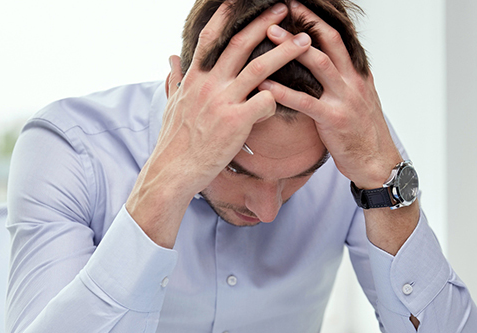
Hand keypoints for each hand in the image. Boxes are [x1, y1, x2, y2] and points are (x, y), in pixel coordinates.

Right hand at [126, 2, 311, 247]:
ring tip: (306, 43)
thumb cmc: (174, 142)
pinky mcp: (236, 122)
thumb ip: (175, 78)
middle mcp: (209, 84)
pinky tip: (276, 106)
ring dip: (286, 52)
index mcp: (195, 77)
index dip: (228, 15)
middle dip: (266, 24)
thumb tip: (171, 58)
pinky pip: (266, 101)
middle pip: (241, 44)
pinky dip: (276, 100)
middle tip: (286, 9)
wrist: (173, 171)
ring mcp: (223, 101)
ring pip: (260, 68)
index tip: (242, 0)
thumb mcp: (171, 104)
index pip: (212, 36)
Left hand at [259, 0, 402, 188]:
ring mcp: (345, 98)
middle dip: (306, 21)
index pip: (338, 36)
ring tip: (271, 32)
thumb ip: (344, 79)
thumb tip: (328, 62)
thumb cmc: (362, 132)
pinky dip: (284, 91)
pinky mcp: (334, 119)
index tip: (298, 5)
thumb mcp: (358, 98)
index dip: (318, 19)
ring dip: (293, 47)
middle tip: (283, 6)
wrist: (376, 162)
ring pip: (319, 63)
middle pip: (329, 41)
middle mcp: (353, 80)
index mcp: (357, 73)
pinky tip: (265, 84)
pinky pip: (306, 102)